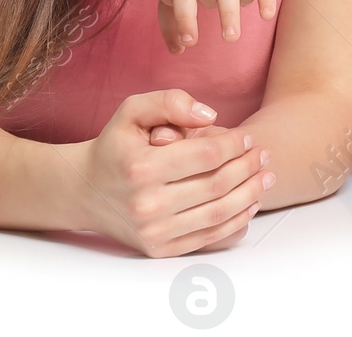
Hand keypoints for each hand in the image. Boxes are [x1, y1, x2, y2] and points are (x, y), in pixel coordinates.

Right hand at [76, 89, 273, 256]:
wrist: (85, 190)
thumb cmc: (115, 146)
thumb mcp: (132, 111)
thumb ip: (170, 102)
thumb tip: (210, 116)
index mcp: (142, 167)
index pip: (205, 155)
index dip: (234, 145)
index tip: (247, 138)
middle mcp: (147, 203)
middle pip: (217, 185)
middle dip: (248, 168)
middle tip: (264, 156)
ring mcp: (153, 231)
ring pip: (218, 213)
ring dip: (250, 195)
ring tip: (265, 178)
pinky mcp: (159, 249)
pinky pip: (208, 237)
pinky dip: (235, 221)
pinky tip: (249, 204)